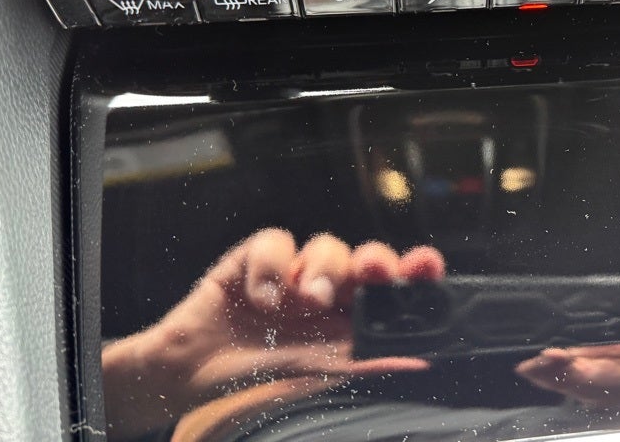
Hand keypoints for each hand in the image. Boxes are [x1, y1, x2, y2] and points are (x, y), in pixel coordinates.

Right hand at [103, 230, 444, 439]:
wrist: (190, 376)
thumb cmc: (258, 378)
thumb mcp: (317, 373)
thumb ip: (364, 361)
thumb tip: (419, 358)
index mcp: (351, 317)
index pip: (392, 287)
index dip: (413, 272)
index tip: (429, 266)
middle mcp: (328, 290)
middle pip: (366, 257)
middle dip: (374, 259)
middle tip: (371, 273)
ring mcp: (292, 273)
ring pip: (326, 245)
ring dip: (322, 268)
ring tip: (307, 300)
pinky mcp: (254, 260)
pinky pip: (274, 241)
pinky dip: (271, 268)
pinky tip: (262, 299)